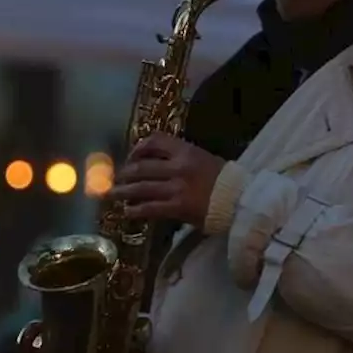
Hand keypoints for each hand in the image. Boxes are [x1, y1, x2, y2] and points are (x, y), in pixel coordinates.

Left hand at [111, 132, 225, 226]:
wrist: (240, 200)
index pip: (155, 141)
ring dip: (123, 191)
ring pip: (141, 187)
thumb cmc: (226, 181)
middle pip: (141, 166)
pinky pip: (150, 208)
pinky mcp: (177, 207)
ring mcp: (176, 188)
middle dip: (124, 173)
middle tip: (114, 179)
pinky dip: (136, 209)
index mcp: (186, 151)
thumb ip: (182, 158)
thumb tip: (159, 163)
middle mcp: (178, 167)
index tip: (131, 156)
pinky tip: (127, 212)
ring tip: (111, 195)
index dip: (138, 148)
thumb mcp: (204, 159)